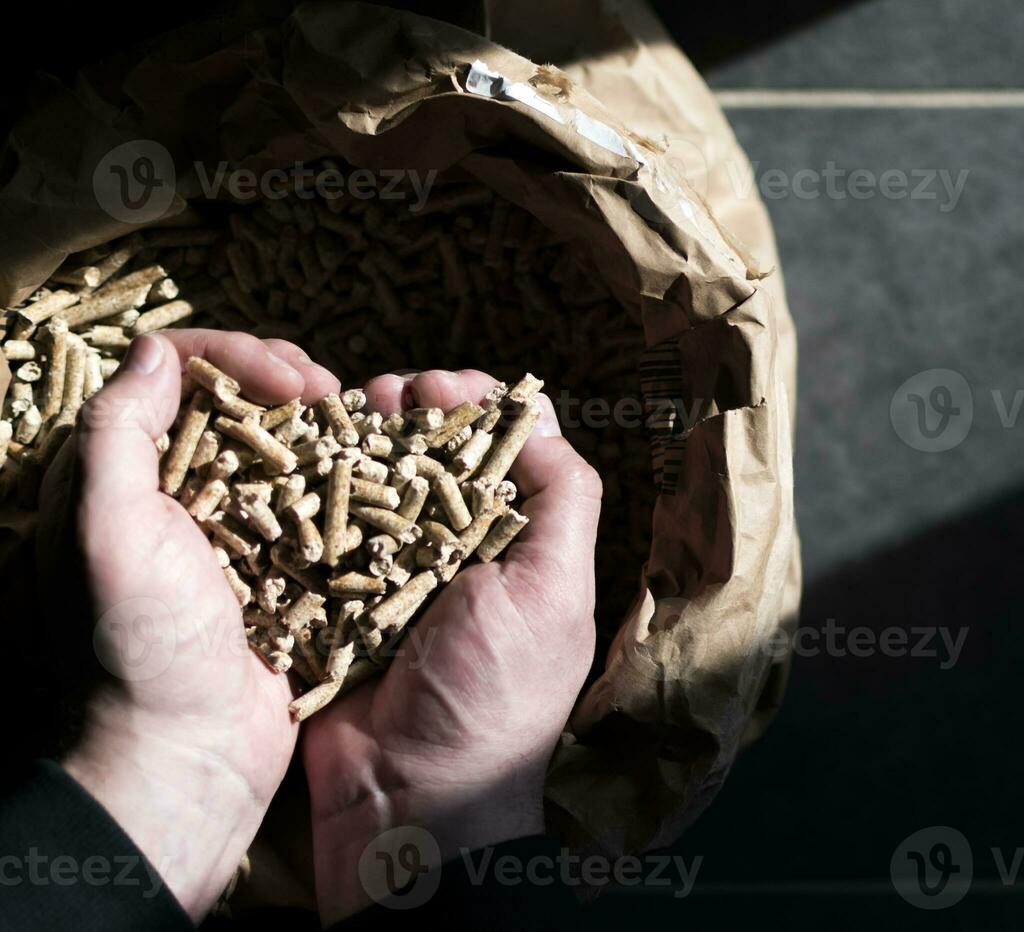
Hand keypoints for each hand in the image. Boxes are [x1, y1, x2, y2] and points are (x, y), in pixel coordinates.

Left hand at [45, 331, 338, 921]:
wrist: (186, 753)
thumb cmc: (138, 646)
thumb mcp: (109, 533)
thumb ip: (118, 435)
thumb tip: (154, 349)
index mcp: (122, 473)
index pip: (175, 370)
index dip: (237, 355)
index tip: (293, 382)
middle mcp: (172, 489)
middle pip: (233, 395)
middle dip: (286, 376)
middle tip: (329, 392)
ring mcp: (229, 526)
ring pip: (278, 440)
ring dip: (321, 422)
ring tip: (357, 423)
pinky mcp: (278, 563)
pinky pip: (312, 499)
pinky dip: (343, 476)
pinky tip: (372, 473)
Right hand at [302, 370, 600, 922]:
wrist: (410, 801)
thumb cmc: (494, 695)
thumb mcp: (552, 591)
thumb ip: (560, 502)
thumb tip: (542, 420)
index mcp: (518, 554)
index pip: (501, 458)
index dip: (475, 409)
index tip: (443, 383)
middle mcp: (458, 563)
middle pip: (434, 465)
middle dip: (412, 416)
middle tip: (385, 389)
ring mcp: (393, 585)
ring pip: (377, 491)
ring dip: (362, 443)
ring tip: (345, 408)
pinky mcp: (336, 609)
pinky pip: (324, 539)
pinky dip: (314, 496)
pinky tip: (302, 459)